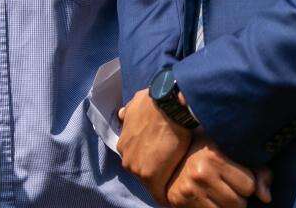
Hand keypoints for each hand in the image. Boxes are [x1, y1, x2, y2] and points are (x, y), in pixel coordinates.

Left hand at [117, 88, 194, 203]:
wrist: (169, 106)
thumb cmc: (155, 102)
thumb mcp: (136, 103)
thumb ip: (129, 113)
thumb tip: (121, 114)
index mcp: (124, 144)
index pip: (137, 158)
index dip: (150, 158)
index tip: (161, 156)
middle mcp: (126, 158)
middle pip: (142, 170)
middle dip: (154, 169)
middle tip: (169, 166)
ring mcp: (136, 167)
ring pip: (150, 180)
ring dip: (161, 178)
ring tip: (174, 176)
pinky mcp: (149, 176)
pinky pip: (159, 192)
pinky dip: (165, 192)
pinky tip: (173, 192)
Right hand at [166, 136, 271, 207]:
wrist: (173, 153)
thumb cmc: (212, 153)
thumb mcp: (234, 152)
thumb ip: (258, 172)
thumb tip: (266, 198)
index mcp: (214, 156)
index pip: (249, 186)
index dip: (247, 183)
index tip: (237, 175)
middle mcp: (200, 174)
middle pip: (238, 204)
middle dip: (238, 198)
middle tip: (226, 185)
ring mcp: (188, 190)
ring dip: (225, 207)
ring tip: (217, 192)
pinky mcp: (179, 203)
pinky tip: (207, 199)